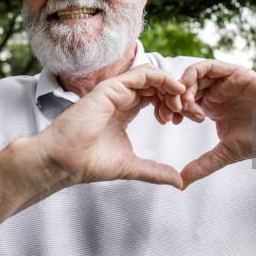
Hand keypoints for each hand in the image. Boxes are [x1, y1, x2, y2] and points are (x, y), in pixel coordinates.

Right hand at [34, 65, 185, 188]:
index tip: (188, 120)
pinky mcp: (111, 87)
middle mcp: (121, 97)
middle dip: (178, 95)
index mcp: (125, 110)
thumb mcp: (132, 166)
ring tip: (183, 104)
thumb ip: (155, 171)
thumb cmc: (89, 163)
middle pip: (157, 85)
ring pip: (152, 76)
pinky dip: (162, 78)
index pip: (156, 97)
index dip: (175, 104)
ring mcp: (116, 90)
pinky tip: (175, 90)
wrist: (64, 162)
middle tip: (191, 112)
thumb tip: (179, 182)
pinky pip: (142, 73)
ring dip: (172, 87)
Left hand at [164, 60, 255, 188]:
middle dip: (172, 98)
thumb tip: (180, 183)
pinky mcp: (234, 73)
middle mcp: (216, 92)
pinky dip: (194, 75)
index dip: (172, 109)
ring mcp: (224, 82)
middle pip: (185, 86)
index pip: (183, 101)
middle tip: (170, 114)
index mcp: (212, 107)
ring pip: (193, 75)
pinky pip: (209, 66)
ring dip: (182, 87)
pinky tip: (189, 91)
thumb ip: (203, 165)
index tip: (168, 122)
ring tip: (181, 104)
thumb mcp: (226, 153)